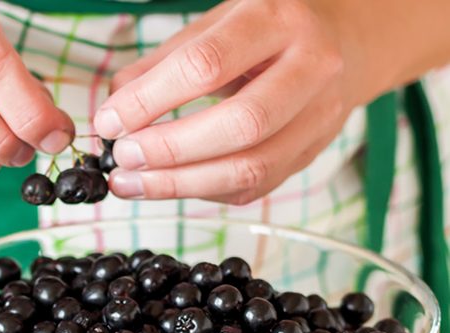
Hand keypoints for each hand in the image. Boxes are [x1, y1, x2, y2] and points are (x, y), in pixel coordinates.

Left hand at [95, 0, 360, 203]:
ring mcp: (317, 118)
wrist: (344, 46)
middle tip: (124, 158)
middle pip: (239, 124)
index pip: (206, 66)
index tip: (109, 122)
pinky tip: (170, 185)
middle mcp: (310, 68)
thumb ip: (160, 67)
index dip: (150, 101)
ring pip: (250, 168)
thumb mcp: (214, 27)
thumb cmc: (265, 35)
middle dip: (170, 149)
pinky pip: (251, 188)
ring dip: (181, 184)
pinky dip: (201, 192)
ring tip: (133, 184)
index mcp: (277, 19)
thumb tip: (111, 113)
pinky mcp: (307, 157)